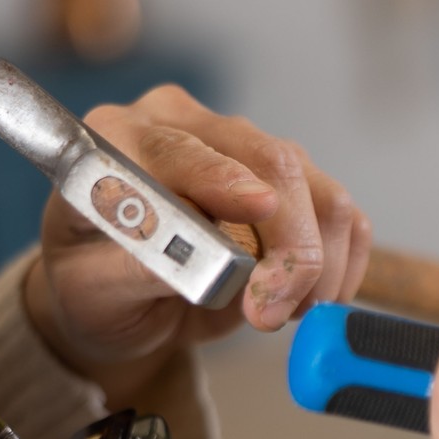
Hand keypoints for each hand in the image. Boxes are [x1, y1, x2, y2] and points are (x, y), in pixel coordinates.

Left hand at [24, 84, 371, 398]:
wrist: (122, 297)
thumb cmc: (96, 284)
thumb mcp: (92, 288)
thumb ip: (138, 268)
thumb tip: (206, 267)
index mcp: (120, 136)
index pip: (179, 148)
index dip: (221, 177)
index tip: (259, 209)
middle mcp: (190, 126)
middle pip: (273, 163)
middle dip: (289, 244)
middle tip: (272, 311)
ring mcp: (251, 149)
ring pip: (321, 193)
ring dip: (317, 264)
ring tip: (280, 312)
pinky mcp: (297, 181)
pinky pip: (346, 218)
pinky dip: (340, 267)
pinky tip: (305, 299)